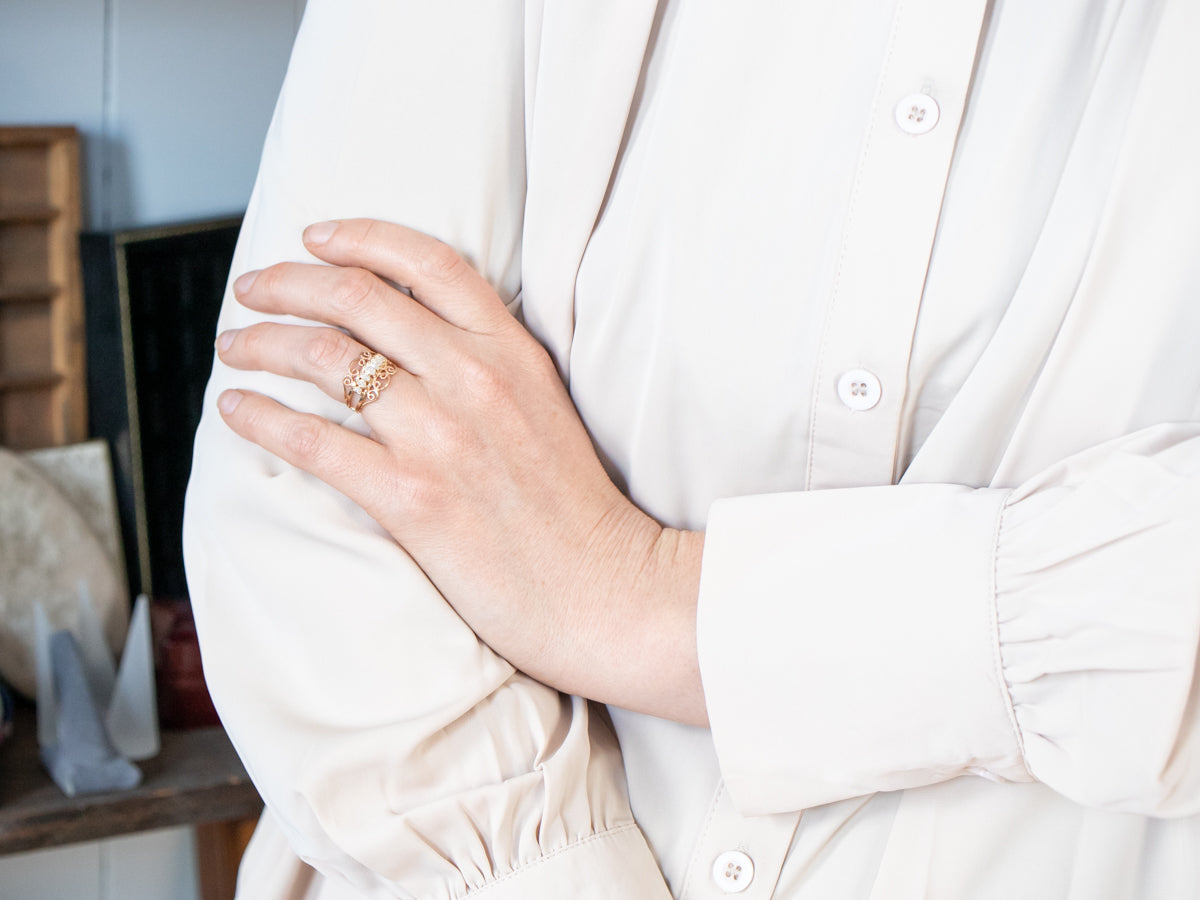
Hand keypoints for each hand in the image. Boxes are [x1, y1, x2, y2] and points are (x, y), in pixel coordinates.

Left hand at [215, 219, 706, 724]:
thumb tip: (415, 342)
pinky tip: (236, 410)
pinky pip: (312, 440)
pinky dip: (260, 416)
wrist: (603, 588)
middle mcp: (472, 378)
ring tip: (235, 347)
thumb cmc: (574, 508)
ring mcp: (439, 435)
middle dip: (286, 283)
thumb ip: (490, 364)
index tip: (314, 238)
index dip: (359, 237)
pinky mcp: (410, 497)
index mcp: (511, 350)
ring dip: (262, 344)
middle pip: (356, 298)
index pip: (426, 262)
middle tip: (251, 289)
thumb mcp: (546, 407)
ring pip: (324, 360)